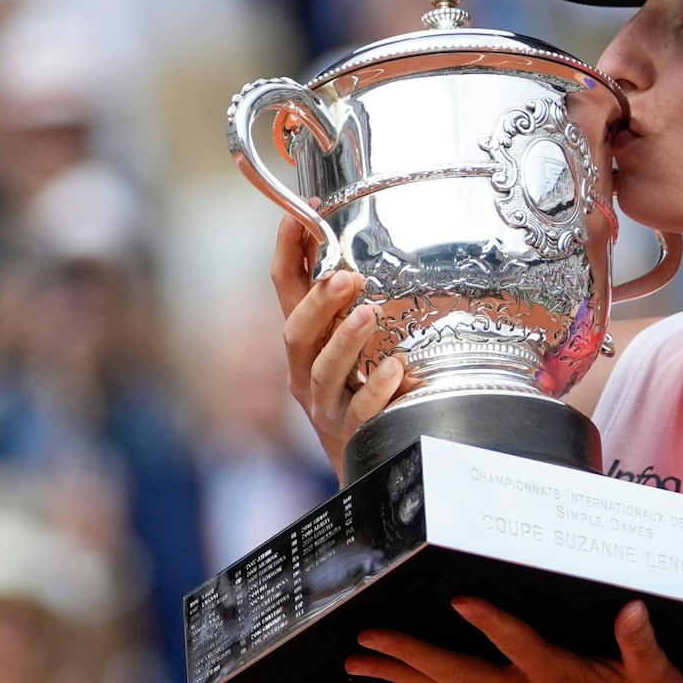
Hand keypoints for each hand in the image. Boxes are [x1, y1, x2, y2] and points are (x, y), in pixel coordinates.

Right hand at [270, 217, 407, 470]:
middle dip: (318, 302)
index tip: (300, 216)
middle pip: (296, 333)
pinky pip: (360, 412)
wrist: (368, 466)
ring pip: (323, 372)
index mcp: (304, 344)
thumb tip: (367, 252)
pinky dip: (377, 389)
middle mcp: (305, 373)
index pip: (286, 290)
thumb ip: (353, 307)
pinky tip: (396, 370)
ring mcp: (325, 406)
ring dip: (345, 340)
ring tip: (369, 314)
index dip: (288, 253)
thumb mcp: (349, 347)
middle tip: (347, 276)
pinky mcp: (350, 435)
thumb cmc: (360, 396)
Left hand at [346, 597, 682, 682]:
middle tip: (368, 636)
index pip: (520, 647)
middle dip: (410, 656)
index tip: (459, 599)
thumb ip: (640, 641)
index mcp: (559, 678)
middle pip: (457, 677)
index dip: (491, 623)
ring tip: (354, 667)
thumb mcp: (655, 672)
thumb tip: (633, 611)